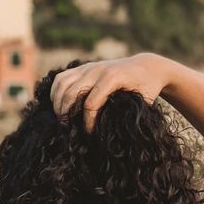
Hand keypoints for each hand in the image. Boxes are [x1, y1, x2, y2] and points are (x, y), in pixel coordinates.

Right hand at [51, 53, 169, 131]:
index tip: (88, 135)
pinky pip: (62, 78)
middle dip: (67, 114)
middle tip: (67, 131)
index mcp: (112, 78)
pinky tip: (58, 107)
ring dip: (57, 102)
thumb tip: (118, 136)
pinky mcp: (83, 67)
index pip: (91, 103)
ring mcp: (88, 67)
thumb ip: (131, 115)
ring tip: (61, 120)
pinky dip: (56, 92)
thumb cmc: (147, 88)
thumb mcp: (144, 102)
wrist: (146, 67)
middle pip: (71, 93)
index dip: (87, 122)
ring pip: (62, 83)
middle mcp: (97, 70)